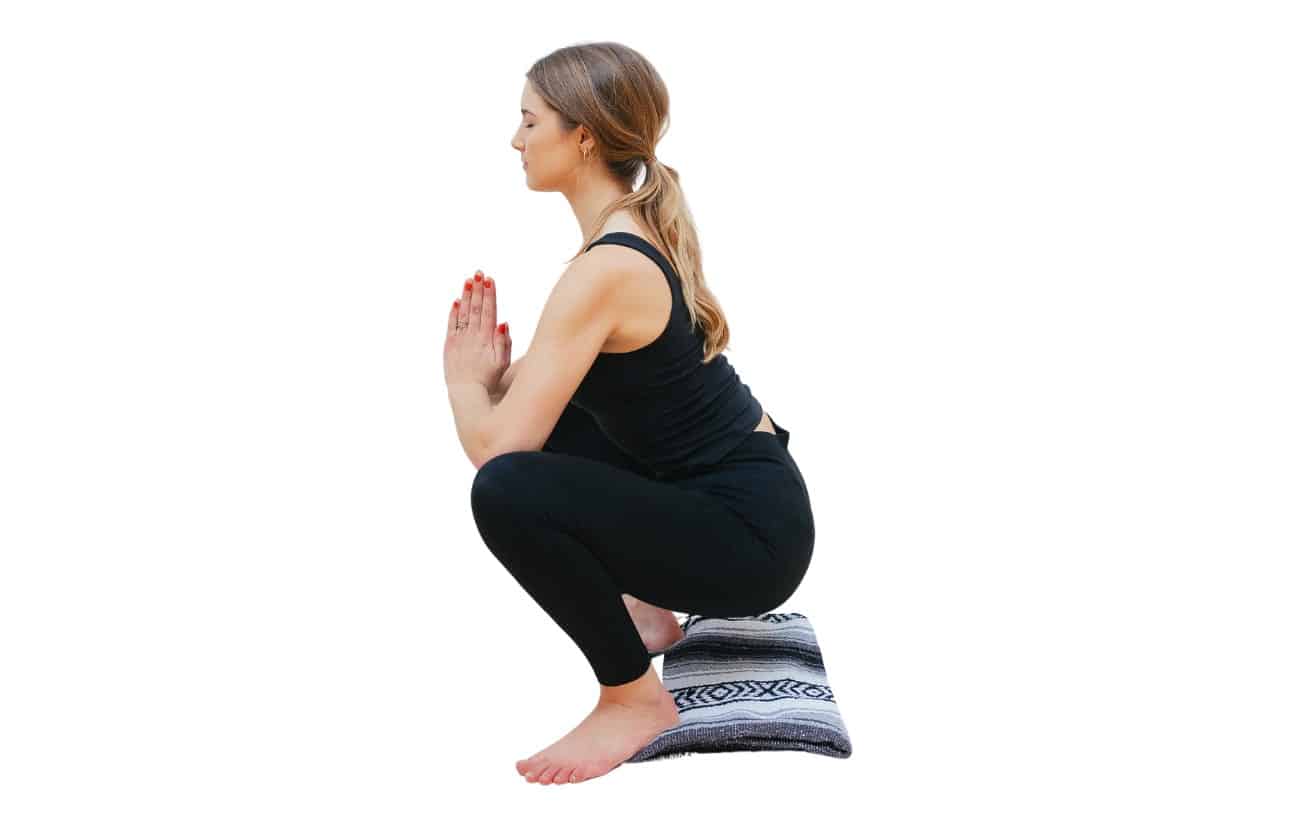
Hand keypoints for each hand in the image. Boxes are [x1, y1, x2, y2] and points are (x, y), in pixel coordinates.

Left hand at [443, 270, 511, 391]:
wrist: (467, 393)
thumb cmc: (488, 379)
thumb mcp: (502, 362)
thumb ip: (504, 341)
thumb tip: (503, 322)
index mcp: (487, 338)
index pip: (489, 311)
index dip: (490, 294)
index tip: (490, 280)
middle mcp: (472, 336)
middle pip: (476, 308)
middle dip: (478, 289)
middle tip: (479, 273)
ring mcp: (459, 339)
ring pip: (463, 313)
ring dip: (466, 295)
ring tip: (468, 280)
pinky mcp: (449, 345)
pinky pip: (451, 324)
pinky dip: (453, 312)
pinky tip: (456, 301)